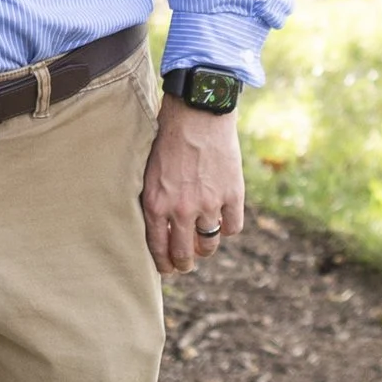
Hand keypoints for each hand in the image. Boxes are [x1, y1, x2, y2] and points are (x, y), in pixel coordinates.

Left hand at [142, 97, 243, 274]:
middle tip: (185, 264)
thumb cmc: (166, 136)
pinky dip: (228, 227)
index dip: (163, 264)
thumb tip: (158, 227)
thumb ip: (154, 199)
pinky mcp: (232, 195)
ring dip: (206, 247)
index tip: (167, 269)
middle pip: (184, 254)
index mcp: (155, 203)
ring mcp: (209, 204)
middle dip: (184, 263)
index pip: (158, 248)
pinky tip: (223, 221)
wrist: (197, 113)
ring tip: (203, 244)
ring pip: (209, 244)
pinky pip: (233, 227)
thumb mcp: (148, 170)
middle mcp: (181, 209)